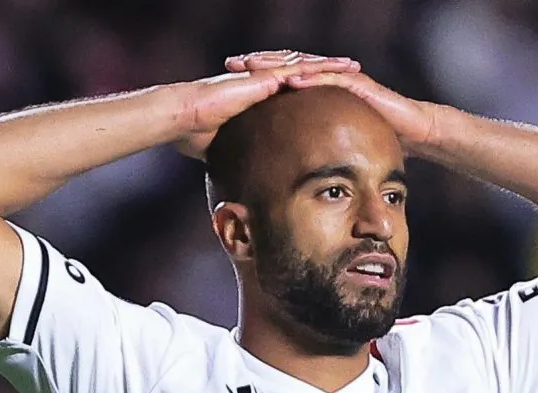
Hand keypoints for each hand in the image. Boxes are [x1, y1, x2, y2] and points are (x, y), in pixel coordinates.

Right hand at [176, 53, 359, 158]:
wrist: (184, 120)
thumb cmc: (195, 135)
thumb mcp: (226, 148)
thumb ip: (238, 159)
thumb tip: (239, 182)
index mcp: (256, 97)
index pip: (289, 91)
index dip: (309, 90)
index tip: (329, 96)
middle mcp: (262, 82)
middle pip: (301, 74)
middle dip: (326, 74)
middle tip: (350, 75)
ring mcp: (264, 77)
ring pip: (305, 66)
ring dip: (331, 66)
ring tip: (353, 67)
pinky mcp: (264, 77)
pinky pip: (299, 69)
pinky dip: (322, 68)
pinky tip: (340, 68)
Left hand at [227, 53, 437, 153]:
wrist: (413, 132)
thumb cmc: (376, 139)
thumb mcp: (334, 144)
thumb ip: (312, 148)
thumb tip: (287, 169)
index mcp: (318, 91)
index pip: (280, 79)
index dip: (255, 77)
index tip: (228, 80)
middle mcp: (327, 79)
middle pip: (286, 66)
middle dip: (259, 63)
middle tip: (231, 64)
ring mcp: (342, 78)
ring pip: (303, 66)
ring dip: (277, 64)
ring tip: (253, 65)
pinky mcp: (357, 82)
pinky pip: (329, 77)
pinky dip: (309, 76)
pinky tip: (289, 78)